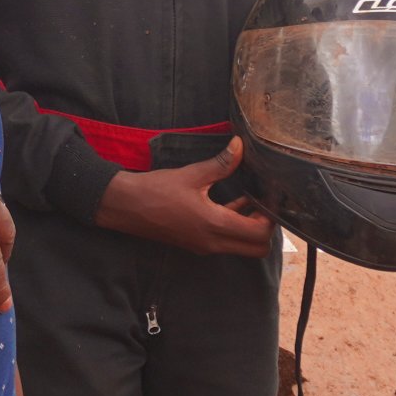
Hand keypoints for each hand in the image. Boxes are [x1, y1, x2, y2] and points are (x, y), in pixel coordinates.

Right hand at [95, 137, 277, 257]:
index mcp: (214, 225)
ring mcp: (204, 246)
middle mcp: (212, 243)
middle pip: (256, 249)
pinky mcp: (196, 244)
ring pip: (242, 247)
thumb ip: (221, 163)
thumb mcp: (192, 174)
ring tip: (253, 200)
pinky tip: (234, 204)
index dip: (271, 218)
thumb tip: (240, 146)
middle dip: (266, 229)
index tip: (271, 197)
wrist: (124, 206)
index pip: (259, 234)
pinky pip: (226, 242)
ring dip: (250, 229)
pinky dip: (234, 228)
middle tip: (265, 204)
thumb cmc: (155, 190)